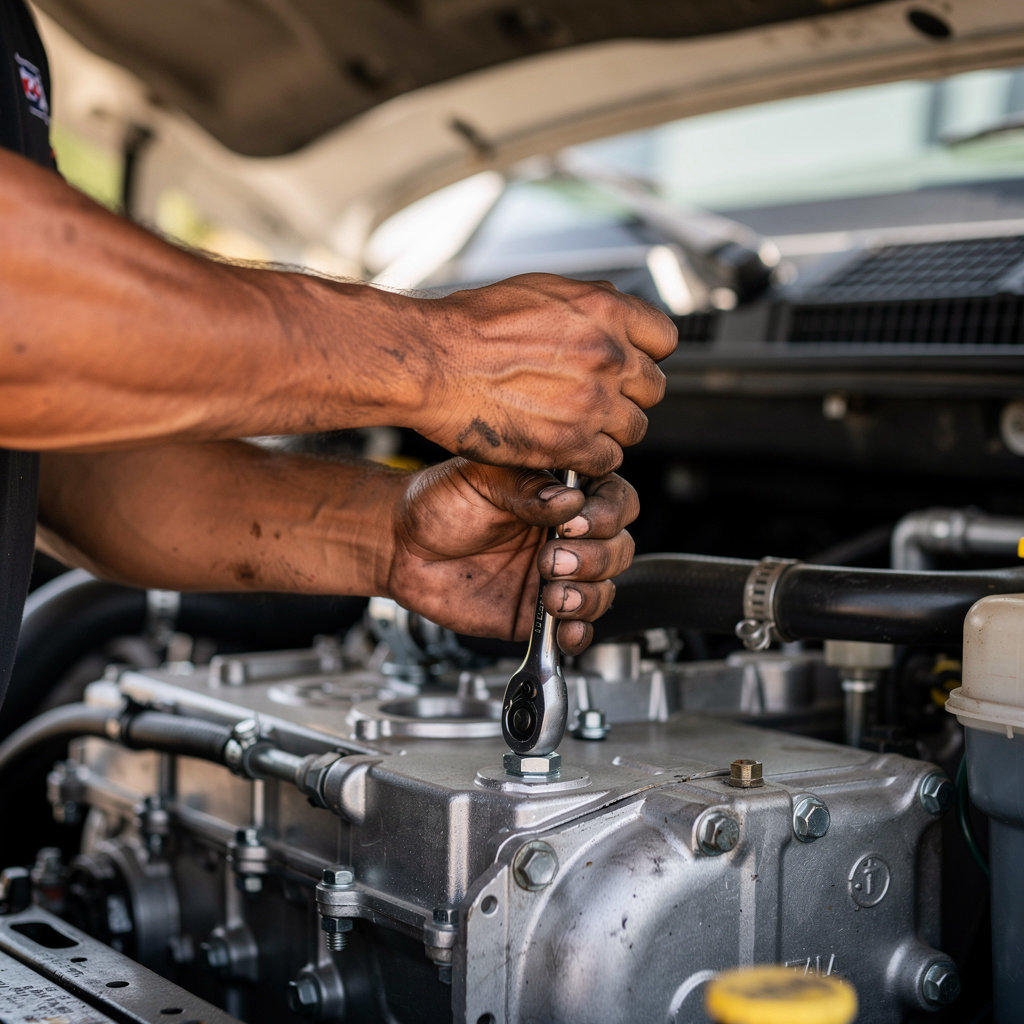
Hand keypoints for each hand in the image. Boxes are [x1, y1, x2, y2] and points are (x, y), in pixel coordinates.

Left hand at [386, 459, 638, 653]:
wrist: (402, 546)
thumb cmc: (439, 502)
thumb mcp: (482, 477)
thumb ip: (526, 488)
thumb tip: (569, 502)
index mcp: (563, 494)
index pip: (614, 499)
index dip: (607, 513)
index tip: (575, 523)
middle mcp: (567, 535)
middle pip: (618, 548)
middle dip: (594, 558)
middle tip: (550, 559)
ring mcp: (556, 576)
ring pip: (605, 589)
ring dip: (589, 595)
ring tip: (552, 593)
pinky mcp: (538, 614)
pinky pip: (576, 628)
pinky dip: (579, 632)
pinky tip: (565, 629)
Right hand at [413, 274, 676, 477]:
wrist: (432, 362)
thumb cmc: (470, 324)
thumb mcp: (540, 290)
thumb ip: (587, 307)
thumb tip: (612, 316)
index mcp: (606, 311)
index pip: (664, 339)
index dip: (644, 354)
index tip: (627, 364)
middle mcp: (608, 355)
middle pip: (652, 388)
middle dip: (627, 394)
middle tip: (594, 398)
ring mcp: (593, 402)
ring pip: (634, 429)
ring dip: (609, 429)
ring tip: (574, 423)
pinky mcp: (571, 443)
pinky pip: (607, 460)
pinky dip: (589, 458)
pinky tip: (563, 445)